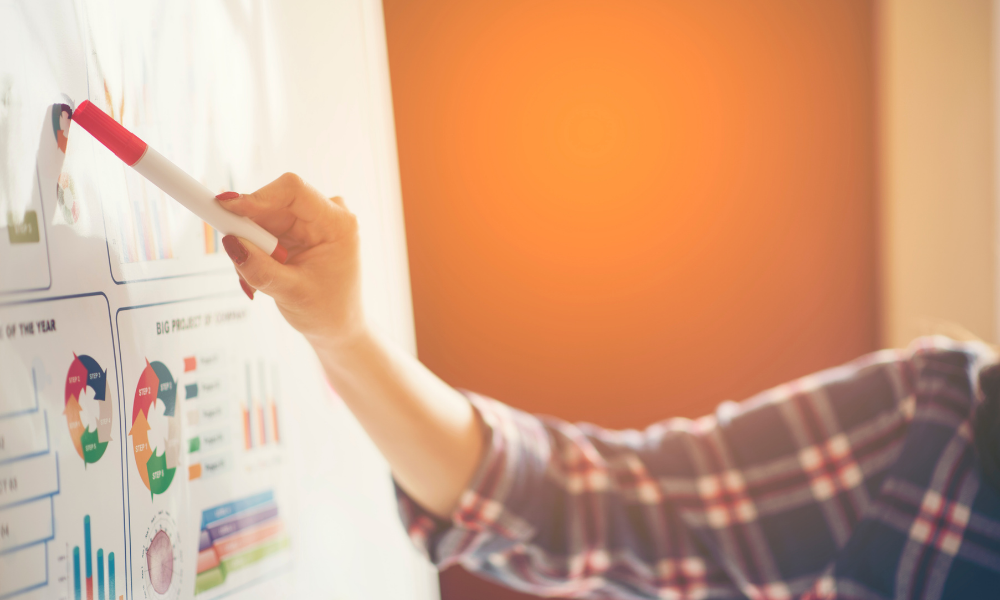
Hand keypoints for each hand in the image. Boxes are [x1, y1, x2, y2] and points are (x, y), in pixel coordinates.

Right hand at [217, 173, 364, 349]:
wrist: (336, 325)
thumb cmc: (326, 311)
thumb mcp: (291, 293)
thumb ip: (260, 269)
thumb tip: (231, 242)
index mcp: (338, 224)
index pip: (293, 191)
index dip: (257, 196)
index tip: (225, 208)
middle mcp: (327, 215)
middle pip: (272, 203)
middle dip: (249, 231)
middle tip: (237, 261)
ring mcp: (312, 220)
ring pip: (263, 217)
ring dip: (250, 246)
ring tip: (255, 281)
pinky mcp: (298, 229)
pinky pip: (263, 228)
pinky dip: (255, 250)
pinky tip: (261, 274)